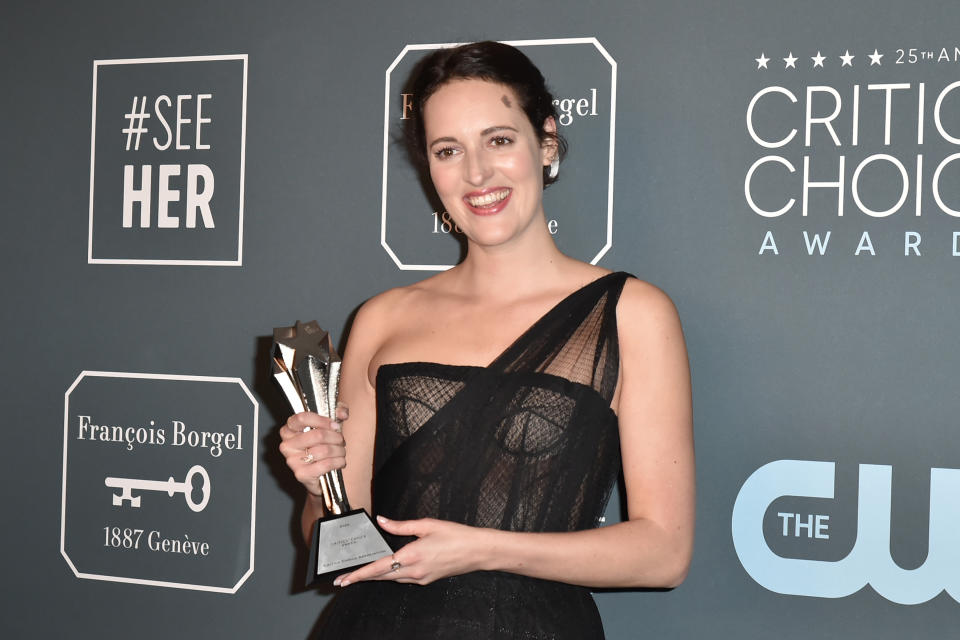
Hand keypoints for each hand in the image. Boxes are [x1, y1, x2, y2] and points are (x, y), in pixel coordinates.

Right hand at [278, 405, 347, 496]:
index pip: (302, 418)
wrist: (320, 474)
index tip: (335, 425)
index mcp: (289, 429)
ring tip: (342, 451)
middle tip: (341, 440)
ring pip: (324, 450)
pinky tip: (340, 462)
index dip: (323, 420)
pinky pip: (326, 464)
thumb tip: (342, 413)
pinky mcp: (301, 474)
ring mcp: (292, 460)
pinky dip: (338, 462)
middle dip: (336, 437)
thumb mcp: (330, 424)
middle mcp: (287, 444)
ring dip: (339, 450)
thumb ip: (338, 411)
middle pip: (317, 435)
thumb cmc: (322, 445)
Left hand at [334, 516, 487, 586]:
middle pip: (381, 577)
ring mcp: (421, 578)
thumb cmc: (455, 535)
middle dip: (362, 578)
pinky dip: (392, 574)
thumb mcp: (426, 525)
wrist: (477, 551)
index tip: (343, 579)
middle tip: (343, 579)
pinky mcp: (427, 579)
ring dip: (377, 576)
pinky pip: (404, 578)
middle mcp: (414, 571)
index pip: (378, 568)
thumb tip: (382, 521)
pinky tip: (389, 568)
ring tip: (362, 573)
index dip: (359, 574)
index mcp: (411, 556)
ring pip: (392, 579)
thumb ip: (400, 525)